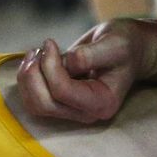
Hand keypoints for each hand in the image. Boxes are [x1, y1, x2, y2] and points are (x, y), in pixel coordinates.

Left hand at [17, 20, 156, 123]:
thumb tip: (67, 62)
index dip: (49, 66)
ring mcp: (72, 111)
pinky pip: (33, 99)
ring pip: (34, 104)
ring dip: (27, 77)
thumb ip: (91, 54)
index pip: (62, 92)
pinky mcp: (61, 104)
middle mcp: (86, 113)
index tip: (50, 42)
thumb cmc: (124, 45)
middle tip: (39, 49)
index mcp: (102, 102)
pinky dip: (27, 79)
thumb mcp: (115, 43)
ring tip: (36, 52)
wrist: (129, 50)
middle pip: (43, 104)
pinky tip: (36, 60)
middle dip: (33, 75)